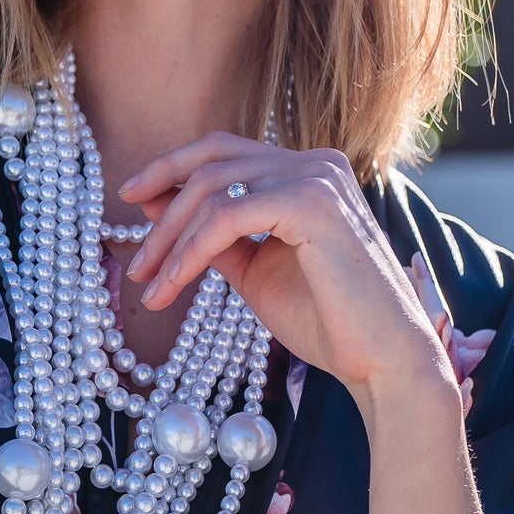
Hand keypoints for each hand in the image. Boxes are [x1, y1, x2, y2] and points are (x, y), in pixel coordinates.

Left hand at [120, 134, 458, 404]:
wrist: (382, 362)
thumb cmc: (327, 322)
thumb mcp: (255, 271)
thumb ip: (215, 236)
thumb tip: (157, 206)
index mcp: (308, 172)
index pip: (224, 151)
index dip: (172, 167)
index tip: (132, 197)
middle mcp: (315, 163)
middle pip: (211, 163)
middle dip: (162, 210)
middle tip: (134, 263)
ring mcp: (317, 178)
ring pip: (212, 190)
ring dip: (169, 240)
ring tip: (149, 286)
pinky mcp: (312, 204)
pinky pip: (226, 218)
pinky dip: (190, 252)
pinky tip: (173, 284)